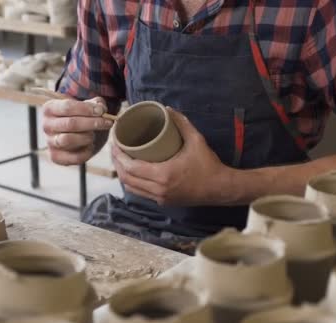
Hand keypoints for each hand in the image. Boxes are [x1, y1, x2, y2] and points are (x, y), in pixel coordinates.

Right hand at [42, 97, 113, 164]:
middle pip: (70, 124)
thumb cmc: (81, 116)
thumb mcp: (88, 106)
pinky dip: (87, 152)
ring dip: (87, 137)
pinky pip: (74, 157)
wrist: (74, 134)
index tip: (102, 111)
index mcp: (50, 109)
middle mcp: (47, 125)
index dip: (87, 109)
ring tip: (93, 134)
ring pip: (69, 140)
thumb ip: (96, 104)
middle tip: (108, 123)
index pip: (67, 107)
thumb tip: (101, 108)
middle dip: (92, 123)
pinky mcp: (57, 157)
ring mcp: (50, 142)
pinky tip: (91, 145)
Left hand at [111, 107, 232, 205]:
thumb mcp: (196, 140)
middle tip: (114, 149)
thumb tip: (167, 109)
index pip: (131, 168)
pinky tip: (132, 172)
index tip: (114, 143)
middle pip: (127, 179)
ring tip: (120, 160)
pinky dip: (133, 183)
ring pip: (132, 188)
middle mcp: (158, 189)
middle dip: (117, 164)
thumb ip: (182, 123)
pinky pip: (142, 193)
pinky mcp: (164, 202)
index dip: (118, 156)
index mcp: (163, 175)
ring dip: (123, 175)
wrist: (221, 188)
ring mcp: (160, 198)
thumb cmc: (209, 164)